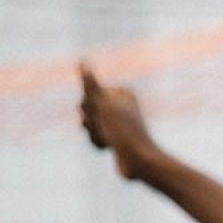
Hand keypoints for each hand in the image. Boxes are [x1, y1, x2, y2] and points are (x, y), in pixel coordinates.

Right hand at [77, 62, 160, 180]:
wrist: (139, 161)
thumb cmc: (123, 131)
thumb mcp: (104, 105)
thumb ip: (90, 84)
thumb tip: (83, 61)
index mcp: (122, 92)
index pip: (87, 96)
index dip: (89, 108)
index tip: (105, 116)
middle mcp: (122, 104)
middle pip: (87, 110)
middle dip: (90, 122)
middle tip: (106, 129)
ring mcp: (120, 121)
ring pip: (90, 125)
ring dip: (93, 133)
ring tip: (108, 140)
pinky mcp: (117, 137)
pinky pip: (95, 137)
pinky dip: (98, 143)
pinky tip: (109, 148)